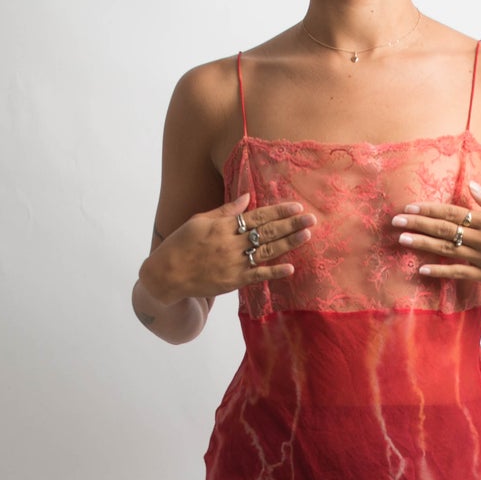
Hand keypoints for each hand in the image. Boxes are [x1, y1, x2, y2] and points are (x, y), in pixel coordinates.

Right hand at [142, 192, 316, 303]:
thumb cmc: (183, 244)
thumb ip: (226, 210)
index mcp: (224, 225)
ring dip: (289, 243)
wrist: (168, 274)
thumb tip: (247, 198)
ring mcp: (234, 263)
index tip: (296, 206)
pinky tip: (291, 268)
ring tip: (307, 235)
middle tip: (312, 218)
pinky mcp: (234, 281)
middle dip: (291, 224)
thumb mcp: (200, 220)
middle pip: (268, 231)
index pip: (258, 215)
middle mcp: (232, 242)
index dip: (279, 210)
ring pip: (267, 251)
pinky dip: (274, 272)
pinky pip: (258, 276)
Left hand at [392, 180, 480, 288]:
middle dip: (418, 224)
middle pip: (444, 229)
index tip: (410, 206)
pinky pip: (458, 274)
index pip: (452, 211)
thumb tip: (470, 186)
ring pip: (446, 249)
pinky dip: (439, 272)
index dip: (429, 209)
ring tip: (402, 240)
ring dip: (422, 245)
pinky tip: (421, 270)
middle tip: (396, 221)